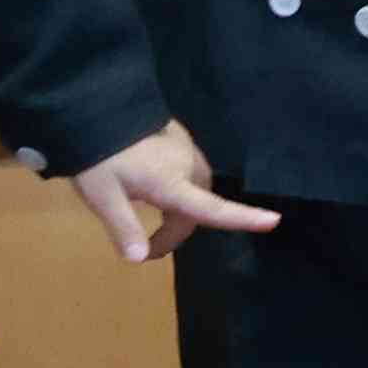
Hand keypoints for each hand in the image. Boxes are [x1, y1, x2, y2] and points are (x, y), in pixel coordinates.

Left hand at [53, 123, 276, 259]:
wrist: (93, 108)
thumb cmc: (97, 156)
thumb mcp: (101, 196)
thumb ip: (123, 227)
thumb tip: (139, 259)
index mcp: (171, 182)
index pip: (211, 207)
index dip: (242, 217)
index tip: (273, 220)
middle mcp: (187, 165)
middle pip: (196, 207)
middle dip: (177, 231)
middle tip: (147, 248)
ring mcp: (184, 148)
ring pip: (194, 189)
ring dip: (179, 210)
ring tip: (150, 219)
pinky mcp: (178, 138)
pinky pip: (187, 171)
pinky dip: (177, 189)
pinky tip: (152, 186)